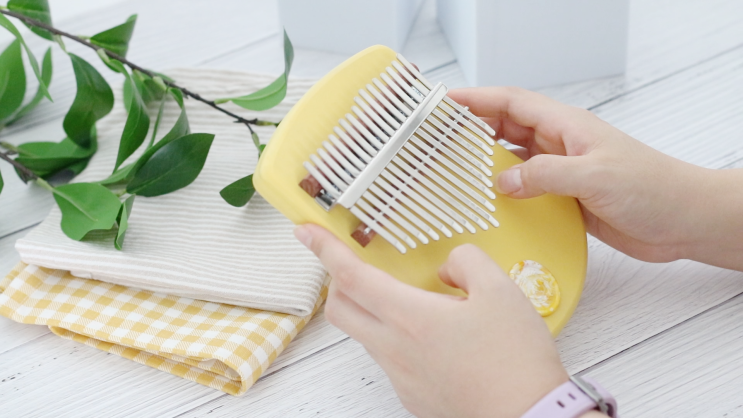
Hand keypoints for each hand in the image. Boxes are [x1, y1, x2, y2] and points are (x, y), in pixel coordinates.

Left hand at [295, 224, 570, 417]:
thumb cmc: (515, 361)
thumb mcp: (501, 291)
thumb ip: (467, 262)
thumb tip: (447, 268)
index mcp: (410, 318)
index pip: (350, 277)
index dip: (324, 250)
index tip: (306, 233)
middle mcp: (395, 349)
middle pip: (341, 310)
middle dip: (338, 282)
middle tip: (356, 265)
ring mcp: (401, 376)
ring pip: (367, 335)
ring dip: (374, 311)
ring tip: (419, 303)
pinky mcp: (412, 396)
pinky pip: (391, 359)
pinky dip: (398, 338)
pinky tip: (436, 337)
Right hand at [449, 87, 742, 270]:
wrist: (683, 219)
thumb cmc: (651, 187)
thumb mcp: (594, 176)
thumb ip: (546, 175)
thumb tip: (502, 181)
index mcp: (566, 126)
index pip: (512, 103)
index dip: (476, 99)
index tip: (444, 103)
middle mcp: (559, 144)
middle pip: (505, 127)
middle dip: (471, 129)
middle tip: (437, 140)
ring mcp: (561, 170)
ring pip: (512, 159)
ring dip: (485, 163)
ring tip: (452, 170)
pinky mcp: (565, 197)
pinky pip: (525, 189)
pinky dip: (505, 193)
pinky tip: (489, 204)